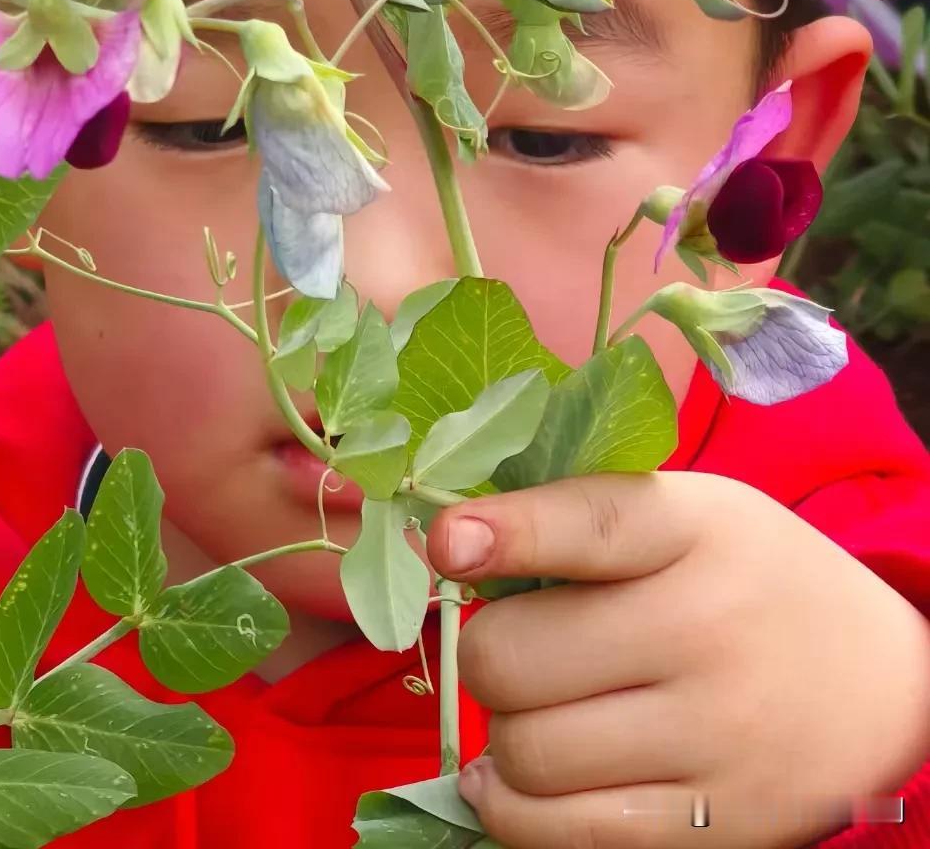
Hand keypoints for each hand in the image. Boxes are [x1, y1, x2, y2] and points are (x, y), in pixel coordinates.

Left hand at [426, 472, 929, 847]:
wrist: (882, 682)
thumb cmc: (751, 580)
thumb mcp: (690, 515)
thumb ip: (583, 519)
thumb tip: (451, 544)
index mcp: (696, 530)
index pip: (590, 525)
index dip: (508, 534)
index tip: (449, 542)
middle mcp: (707, 628)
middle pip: (515, 657)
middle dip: (486, 655)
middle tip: (513, 650)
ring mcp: (714, 735)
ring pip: (526, 753)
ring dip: (500, 736)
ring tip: (533, 712)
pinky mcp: (715, 826)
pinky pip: (562, 835)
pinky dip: (512, 810)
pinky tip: (518, 780)